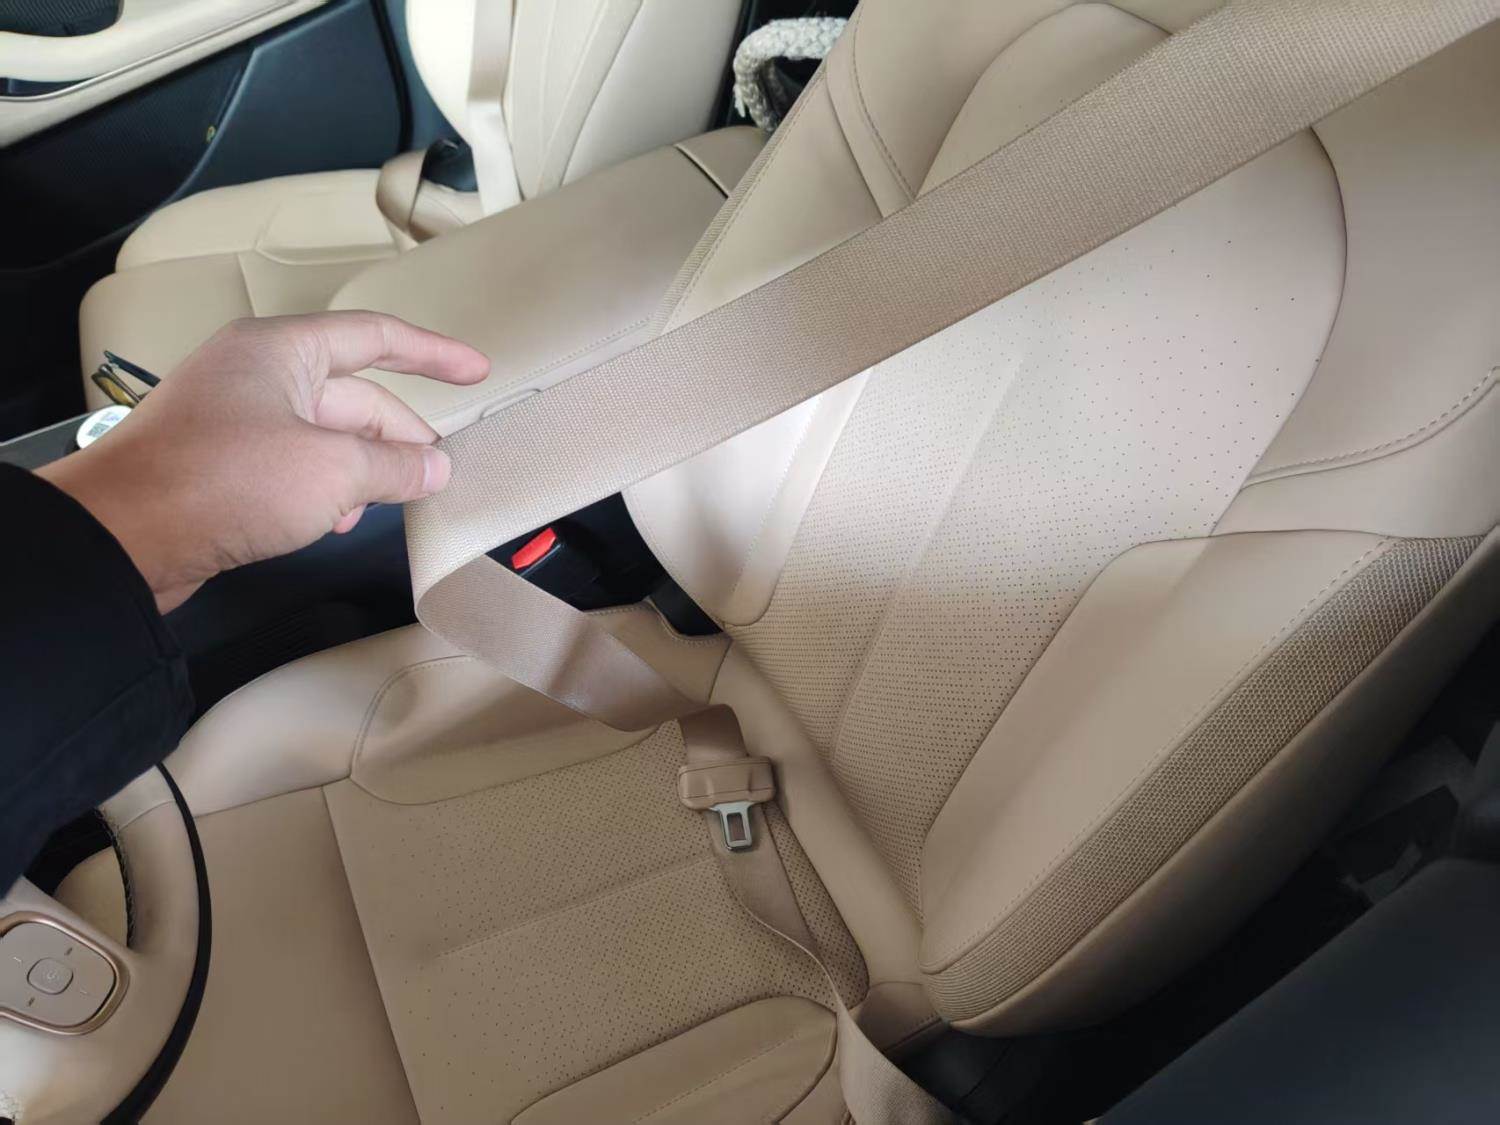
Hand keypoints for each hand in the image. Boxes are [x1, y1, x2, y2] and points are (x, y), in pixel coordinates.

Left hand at [40, 311, 488, 611]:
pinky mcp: (223, 464)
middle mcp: (258, 375)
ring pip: (328, 437)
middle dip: (400, 436)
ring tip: (386, 503)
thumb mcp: (332, 471)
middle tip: (438, 471)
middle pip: (355, 396)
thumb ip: (395, 465)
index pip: (375, 336)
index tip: (475, 371)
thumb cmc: (219, 483)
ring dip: (364, 470)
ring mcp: (238, 419)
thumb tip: (434, 467)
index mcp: (282, 350)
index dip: (433, 354)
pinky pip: (296, 465)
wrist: (123, 537)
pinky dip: (326, 490)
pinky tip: (334, 522)